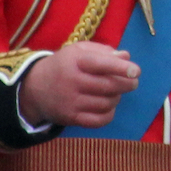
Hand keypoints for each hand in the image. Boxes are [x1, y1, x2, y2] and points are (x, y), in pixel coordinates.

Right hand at [19, 42, 140, 127]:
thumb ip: (104, 51)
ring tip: (115, 92)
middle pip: (109, 86)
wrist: (34, 88)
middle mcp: (72, 81)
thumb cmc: (65, 65)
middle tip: (133, 82)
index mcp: (76, 61)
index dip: (121, 68)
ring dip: (117, 98)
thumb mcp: (80, 50)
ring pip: (107, 103)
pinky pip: (98, 120)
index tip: (136, 71)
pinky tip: (107, 106)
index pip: (102, 64)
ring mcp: (71, 102)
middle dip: (127, 84)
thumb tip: (126, 56)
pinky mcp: (70, 118)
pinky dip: (109, 114)